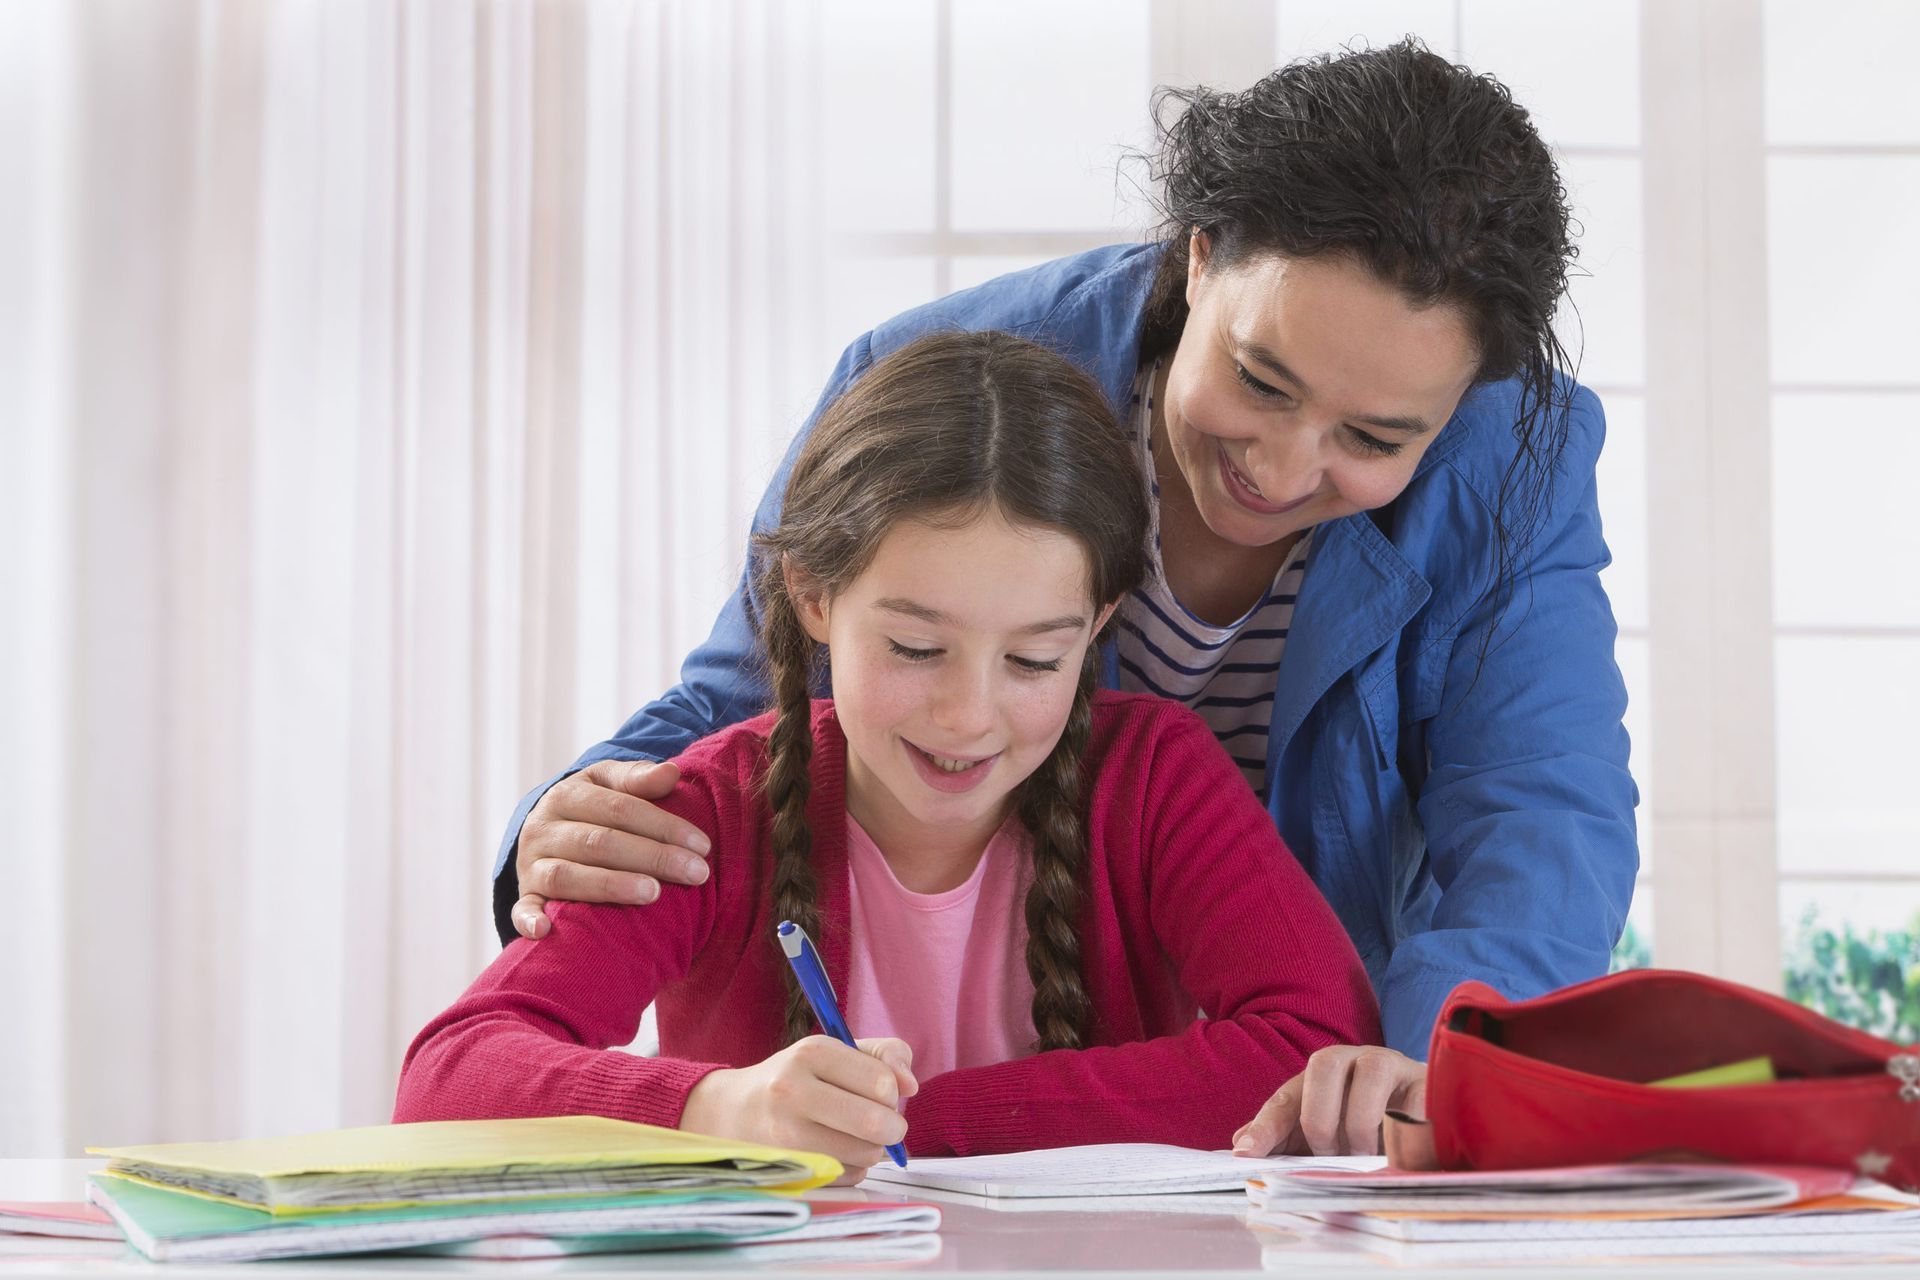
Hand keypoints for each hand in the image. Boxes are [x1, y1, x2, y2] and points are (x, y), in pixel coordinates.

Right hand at [511, 760, 713, 938]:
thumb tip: (671, 773)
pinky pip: (522, 909)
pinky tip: (548, 931)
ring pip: (566, 876)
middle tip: (696, 874)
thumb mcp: (609, 783)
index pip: (620, 808)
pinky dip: (529, 920)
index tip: (702, 846)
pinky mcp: (524, 894)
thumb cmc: (592, 807)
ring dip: (610, 885)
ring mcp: (530, 864)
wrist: (545, 829)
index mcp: (567, 794)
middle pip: (599, 842)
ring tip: (653, 893)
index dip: (663, 826)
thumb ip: (638, 778)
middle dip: (652, 857)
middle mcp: (543, 828)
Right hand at [681, 1037, 917, 1184]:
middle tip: (884, 1125)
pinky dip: (852, 1168)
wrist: (733, 1112)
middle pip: (875, 1122)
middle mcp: (793, 1090)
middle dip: (892, 1127)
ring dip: (872, 1150)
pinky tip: (835, 1152)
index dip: (893, 1093)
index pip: (883, 1081)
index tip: (881, 1094)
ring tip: (853, 1137)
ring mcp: (786, 1135)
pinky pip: (847, 1177)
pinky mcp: (786, 1169)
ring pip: (865, 1154)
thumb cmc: (796, 1078)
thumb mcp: (835, 1052)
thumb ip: (884, 1057)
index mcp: (812, 1052)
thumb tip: (911, 1086)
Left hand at [1231, 1045, 1425, 1156]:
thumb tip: (1241, 1146)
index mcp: (1322, 1074)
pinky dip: (1405, 1133)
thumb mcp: (1324, 1135)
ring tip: (1365, 1158)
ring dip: (1362, 1122)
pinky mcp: (1429, 1084)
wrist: (1428, 1118)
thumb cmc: (1366, 1127)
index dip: (1265, 1126)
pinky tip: (1400, 1157)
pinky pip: (1417, 1102)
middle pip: (1324, 1064)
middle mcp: (1355, 1060)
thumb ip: (1285, 1137)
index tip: (1247, 1155)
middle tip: (1328, 1155)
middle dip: (1320, 1118)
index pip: (1286, 1096)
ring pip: (1372, 1072)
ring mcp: (1395, 1066)